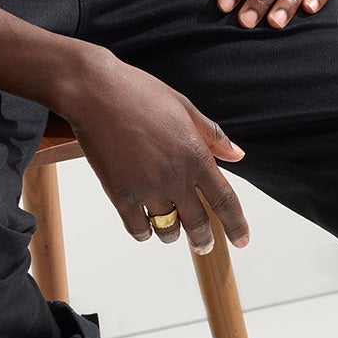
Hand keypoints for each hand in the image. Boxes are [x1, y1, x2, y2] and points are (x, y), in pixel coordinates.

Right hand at [59, 54, 250, 254]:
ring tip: (170, 228)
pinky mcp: (121, 195)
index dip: (237, 225)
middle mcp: (176, 178)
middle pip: (198, 224)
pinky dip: (144, 231)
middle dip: (204, 240)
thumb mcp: (184, 107)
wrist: (95, 93)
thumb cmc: (139, 92)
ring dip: (172, 233)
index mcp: (196, 156)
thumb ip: (212, 135)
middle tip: (204, 245)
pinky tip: (144, 222)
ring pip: (168, 230)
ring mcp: (147, 189)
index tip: (242, 241)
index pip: (225, 201)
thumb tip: (236, 155)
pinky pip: (138, 228)